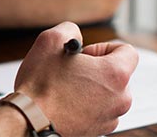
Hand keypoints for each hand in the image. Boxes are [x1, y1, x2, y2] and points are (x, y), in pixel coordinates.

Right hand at [14, 22, 137, 135]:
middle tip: (72, 72)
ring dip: (91, 88)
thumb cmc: (40, 86)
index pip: (128, 51)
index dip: (104, 47)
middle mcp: (120, 98)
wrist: (29, 121)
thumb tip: (75, 38)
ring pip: (108, 94)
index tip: (86, 55)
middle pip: (117, 74)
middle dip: (96, 69)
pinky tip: (66, 103)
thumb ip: (70, 30)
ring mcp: (110, 117)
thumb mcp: (50, 40)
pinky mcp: (99, 131)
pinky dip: (86, 106)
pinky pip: (99, 112)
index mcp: (115, 74)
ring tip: (66, 89)